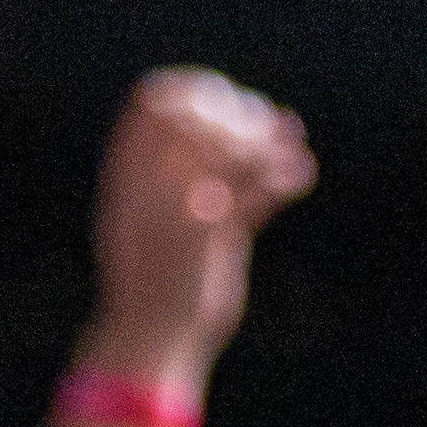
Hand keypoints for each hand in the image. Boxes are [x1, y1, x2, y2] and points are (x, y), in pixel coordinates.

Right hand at [88, 66, 317, 375]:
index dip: (195, 88)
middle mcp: (143, 186)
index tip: (229, 101)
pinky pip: (250, 189)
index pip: (151, 102)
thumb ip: (197, 173)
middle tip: (265, 125)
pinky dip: (284, 174)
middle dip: (235, 112)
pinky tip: (302, 171)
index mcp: (124, 178)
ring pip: (222, 147)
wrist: (148, 338)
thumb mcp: (161, 217)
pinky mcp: (203, 238)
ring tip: (289, 148)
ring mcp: (170, 209)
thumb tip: (267, 124)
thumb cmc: (162, 276)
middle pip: (191, 116)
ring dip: (263, 140)